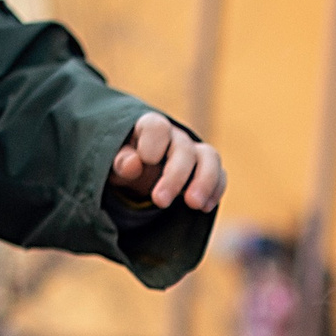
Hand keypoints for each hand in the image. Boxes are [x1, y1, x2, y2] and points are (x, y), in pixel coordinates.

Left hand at [110, 112, 225, 211]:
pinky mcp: (207, 170)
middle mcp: (176, 137)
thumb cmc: (126, 166)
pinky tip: (205, 208)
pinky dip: (215, 191)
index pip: (157, 127)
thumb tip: (132, 164)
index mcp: (150, 129)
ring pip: (209, 158)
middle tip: (160, 202)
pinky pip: (220, 175)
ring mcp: (194, 153)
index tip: (147, 160)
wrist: (139, 175)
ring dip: (205, 182)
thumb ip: (121, 162)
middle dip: (175, 176)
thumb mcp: (115, 165)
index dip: (154, 142)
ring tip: (194, 205)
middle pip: (184, 149)